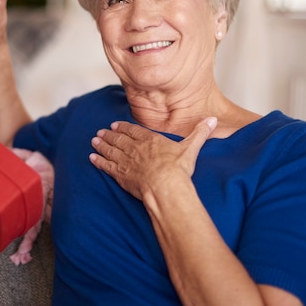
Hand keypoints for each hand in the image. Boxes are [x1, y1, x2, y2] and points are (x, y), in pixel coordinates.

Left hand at [89, 117, 216, 199]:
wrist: (165, 186)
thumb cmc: (178, 168)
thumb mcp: (191, 148)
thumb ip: (200, 133)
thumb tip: (213, 119)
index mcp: (150, 140)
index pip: (133, 131)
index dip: (123, 127)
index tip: (115, 124)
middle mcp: (135, 148)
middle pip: (118, 139)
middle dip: (109, 135)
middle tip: (100, 132)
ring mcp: (126, 161)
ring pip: (110, 150)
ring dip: (101, 145)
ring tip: (94, 141)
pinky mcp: (120, 175)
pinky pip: (106, 166)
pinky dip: (98, 161)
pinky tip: (92, 158)